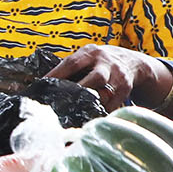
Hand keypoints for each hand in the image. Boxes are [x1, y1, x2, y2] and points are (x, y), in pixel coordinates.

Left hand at [47, 45, 171, 111]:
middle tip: (61, 104)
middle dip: (79, 91)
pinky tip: (88, 118)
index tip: (41, 86)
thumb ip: (69, 68)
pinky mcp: (125, 89)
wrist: (131, 61)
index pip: (72, 63)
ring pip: (105, 94)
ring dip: (90, 105)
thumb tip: (41, 83)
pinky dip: (100, 112)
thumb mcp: (86, 57)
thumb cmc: (99, 62)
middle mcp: (106, 63)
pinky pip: (112, 104)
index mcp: (91, 52)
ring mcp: (118, 76)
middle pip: (96, 78)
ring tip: (74, 115)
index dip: (57, 75)